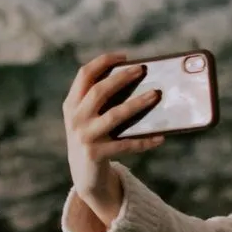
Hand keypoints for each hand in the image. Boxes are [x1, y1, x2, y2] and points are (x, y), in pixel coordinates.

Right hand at [63, 51, 164, 227]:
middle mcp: (75, 118)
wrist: (83, 175)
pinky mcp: (96, 154)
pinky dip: (144, 141)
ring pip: (114, 115)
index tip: (124, 56)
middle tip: (141, 69)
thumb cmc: (93, 138)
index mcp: (72, 104)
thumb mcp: (88, 117)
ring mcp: (84, 137)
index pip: (84, 74)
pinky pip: (125, 144)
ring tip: (156, 95)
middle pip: (99, 91)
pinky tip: (160, 137)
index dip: (103, 62)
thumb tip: (135, 78)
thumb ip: (99, 100)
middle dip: (121, 77)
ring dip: (137, 104)